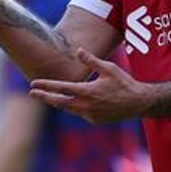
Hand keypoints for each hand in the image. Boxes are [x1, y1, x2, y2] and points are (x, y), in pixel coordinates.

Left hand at [29, 48, 150, 122]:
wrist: (138, 103)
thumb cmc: (124, 83)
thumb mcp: (109, 68)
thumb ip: (91, 61)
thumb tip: (78, 51)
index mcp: (87, 91)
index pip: (61, 88)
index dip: (46, 85)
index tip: (33, 83)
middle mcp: (86, 105)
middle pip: (59, 101)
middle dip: (44, 97)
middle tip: (32, 93)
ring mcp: (89, 115)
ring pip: (68, 108)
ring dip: (58, 102)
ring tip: (48, 97)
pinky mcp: (94, 120)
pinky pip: (80, 113)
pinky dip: (74, 107)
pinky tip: (73, 101)